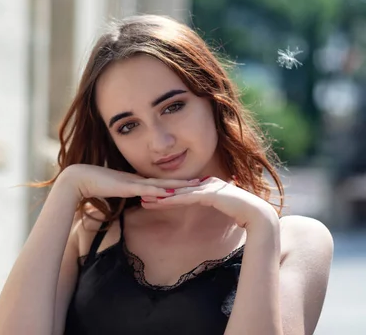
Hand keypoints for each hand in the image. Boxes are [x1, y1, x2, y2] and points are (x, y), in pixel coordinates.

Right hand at [55, 164, 201, 201]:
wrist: (78, 179)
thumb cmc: (92, 186)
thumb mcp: (112, 192)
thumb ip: (121, 197)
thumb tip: (128, 203)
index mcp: (136, 180)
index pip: (161, 182)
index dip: (177, 181)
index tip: (193, 182)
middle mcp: (138, 178)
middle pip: (167, 180)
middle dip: (186, 181)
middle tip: (206, 181)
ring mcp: (134, 181)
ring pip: (162, 183)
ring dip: (180, 185)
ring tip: (198, 186)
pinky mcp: (128, 186)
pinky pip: (148, 189)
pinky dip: (162, 190)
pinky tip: (174, 192)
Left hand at [141, 176, 278, 229]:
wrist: (257, 214)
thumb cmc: (244, 214)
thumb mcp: (226, 208)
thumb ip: (218, 205)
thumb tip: (214, 206)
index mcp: (209, 186)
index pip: (182, 191)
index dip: (166, 194)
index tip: (152, 198)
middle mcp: (207, 184)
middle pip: (178, 190)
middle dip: (159, 194)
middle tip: (141, 197)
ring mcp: (208, 188)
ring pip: (179, 193)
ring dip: (161, 197)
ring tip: (145, 200)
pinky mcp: (210, 195)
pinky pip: (188, 198)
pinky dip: (174, 200)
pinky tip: (162, 202)